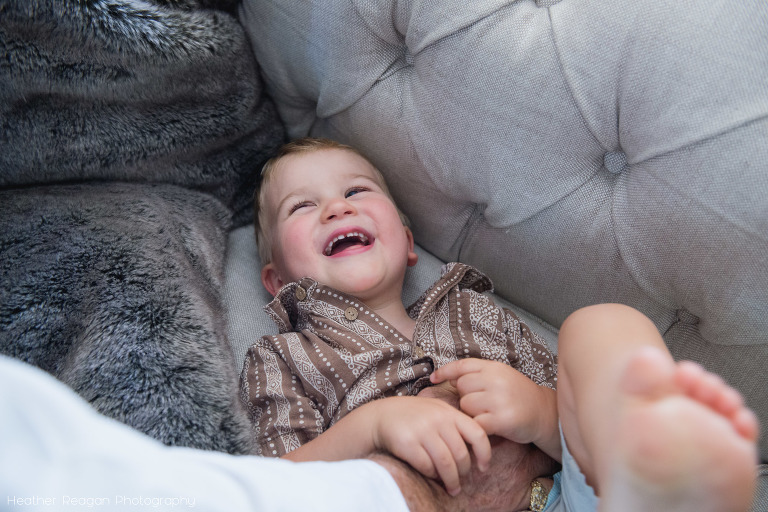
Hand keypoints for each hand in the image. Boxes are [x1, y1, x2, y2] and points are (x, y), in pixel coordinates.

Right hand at [365, 396, 491, 495]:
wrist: (382, 415)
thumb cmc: (415, 416)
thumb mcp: (438, 411)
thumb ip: (457, 424)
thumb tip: (479, 451)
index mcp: (450, 412)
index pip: (478, 434)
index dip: (485, 454)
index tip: (483, 468)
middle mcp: (438, 420)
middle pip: (461, 454)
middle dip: (464, 473)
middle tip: (462, 481)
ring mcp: (422, 431)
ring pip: (446, 464)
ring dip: (451, 480)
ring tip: (452, 488)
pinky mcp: (407, 443)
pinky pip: (427, 466)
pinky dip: (432, 475)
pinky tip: (432, 475)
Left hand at [431, 358, 560, 459]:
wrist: (544, 413)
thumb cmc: (518, 396)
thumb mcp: (500, 376)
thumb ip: (478, 375)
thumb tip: (449, 378)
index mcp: (494, 367)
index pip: (462, 365)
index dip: (445, 371)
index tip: (433, 378)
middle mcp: (496, 380)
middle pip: (461, 387)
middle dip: (465, 396)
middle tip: (481, 403)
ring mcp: (499, 400)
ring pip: (465, 405)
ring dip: (472, 412)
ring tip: (488, 414)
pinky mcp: (502, 420)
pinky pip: (475, 423)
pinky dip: (477, 426)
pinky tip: (489, 426)